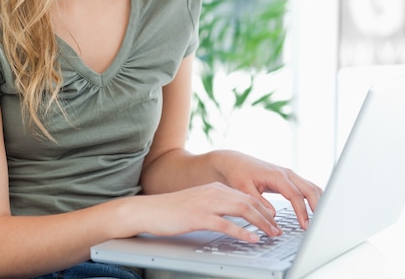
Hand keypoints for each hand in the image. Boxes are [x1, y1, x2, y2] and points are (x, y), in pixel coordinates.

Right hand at [132, 182, 283, 241]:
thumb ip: (217, 207)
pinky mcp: (200, 216)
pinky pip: (227, 224)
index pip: (246, 196)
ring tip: (272, 234)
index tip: (274, 220)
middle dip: (267, 217)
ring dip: (261, 223)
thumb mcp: (199, 204)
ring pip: (243, 210)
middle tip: (279, 230)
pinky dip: (243, 232)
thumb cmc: (173, 210)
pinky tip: (252, 239)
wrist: (150, 210)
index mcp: (215, 188)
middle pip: (249, 201)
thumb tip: (234, 219)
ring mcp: (207, 203)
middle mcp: (214, 192)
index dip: (263, 209)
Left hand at [211, 150, 322, 229]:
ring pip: (311, 186)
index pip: (295, 195)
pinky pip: (306, 187)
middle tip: (319, 226)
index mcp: (277, 176)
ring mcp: (289, 175)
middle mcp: (286, 173)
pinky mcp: (289, 178)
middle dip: (317, 206)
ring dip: (318, 201)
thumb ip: (259, 202)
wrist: (235, 162)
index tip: (304, 226)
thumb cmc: (239, 173)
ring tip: (320, 220)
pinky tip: (316, 210)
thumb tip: (273, 216)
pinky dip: (313, 197)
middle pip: (309, 189)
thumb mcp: (245, 190)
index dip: (302, 212)